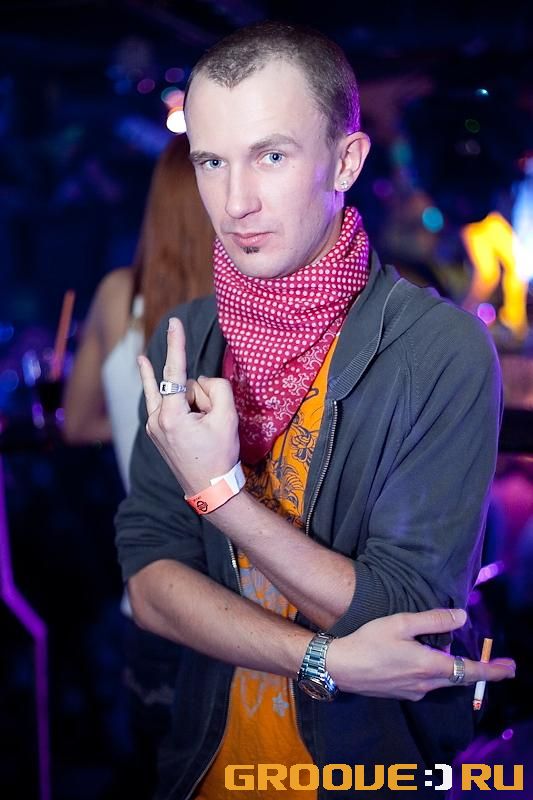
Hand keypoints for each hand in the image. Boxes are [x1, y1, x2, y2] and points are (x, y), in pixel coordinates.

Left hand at [138, 317, 239, 494]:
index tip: (173, 322)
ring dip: (194, 403)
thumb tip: (202, 381)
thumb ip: (218, 388)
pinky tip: (147, 366)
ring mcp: (152, 425)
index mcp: (170, 416)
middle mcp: (155, 419)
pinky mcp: (154, 430)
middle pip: (184, 386)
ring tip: (204, 430)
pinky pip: (167, 401)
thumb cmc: (220, 455)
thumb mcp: (228, 418)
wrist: (209, 490)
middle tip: (212, 423)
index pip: (175, 371)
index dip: (176, 343)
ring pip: (178, 395)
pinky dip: (168, 391)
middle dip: (203, 396)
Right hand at [328, 609, 514, 700]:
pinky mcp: (401, 692)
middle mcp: (425, 683)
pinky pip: (426, 683)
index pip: (470, 670)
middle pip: (459, 677)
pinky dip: (434, 672)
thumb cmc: (368, 642)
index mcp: (429, 665)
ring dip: (454, 670)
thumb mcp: (401, 623)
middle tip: (499, 666)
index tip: (510, 669)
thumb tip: (461, 617)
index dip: (492, 670)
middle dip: (480, 672)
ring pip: (442, 680)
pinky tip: (423, 661)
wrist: (339, 667)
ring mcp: (413, 691)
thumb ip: (433, 620)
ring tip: (457, 657)